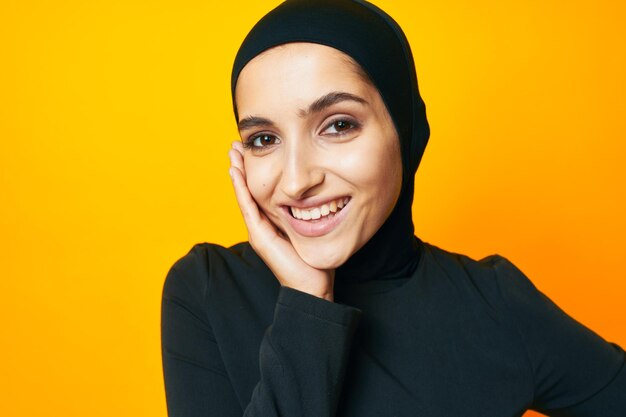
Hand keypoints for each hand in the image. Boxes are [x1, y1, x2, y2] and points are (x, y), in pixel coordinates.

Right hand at [228, 142, 334, 301]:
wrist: (312, 287)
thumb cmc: (313, 262)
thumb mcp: (311, 229)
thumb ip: (308, 214)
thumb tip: (319, 194)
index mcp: (273, 222)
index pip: (259, 191)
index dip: (254, 171)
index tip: (251, 150)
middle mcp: (262, 225)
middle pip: (247, 190)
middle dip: (241, 167)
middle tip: (235, 145)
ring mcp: (259, 231)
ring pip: (244, 196)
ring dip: (238, 173)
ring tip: (232, 153)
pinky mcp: (260, 237)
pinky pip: (248, 207)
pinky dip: (241, 189)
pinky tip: (236, 173)